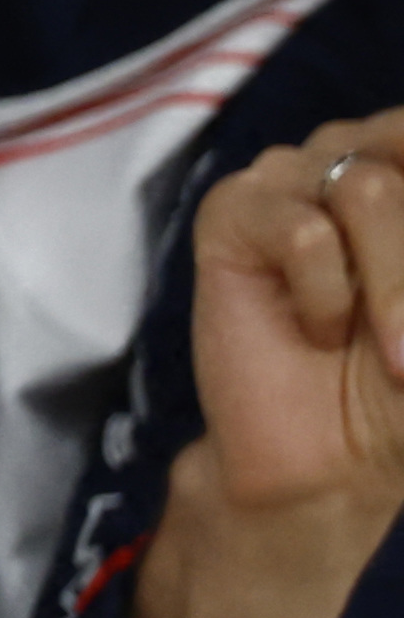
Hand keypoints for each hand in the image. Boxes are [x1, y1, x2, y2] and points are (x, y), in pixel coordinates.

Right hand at [132, 110, 403, 617]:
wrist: (329, 461)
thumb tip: (397, 222)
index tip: (403, 322)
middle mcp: (361, 156)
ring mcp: (293, 177)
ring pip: (366, 188)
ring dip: (390, 285)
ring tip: (376, 343)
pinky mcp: (232, 213)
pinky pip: (302, 228)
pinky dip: (325, 291)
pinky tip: (314, 326)